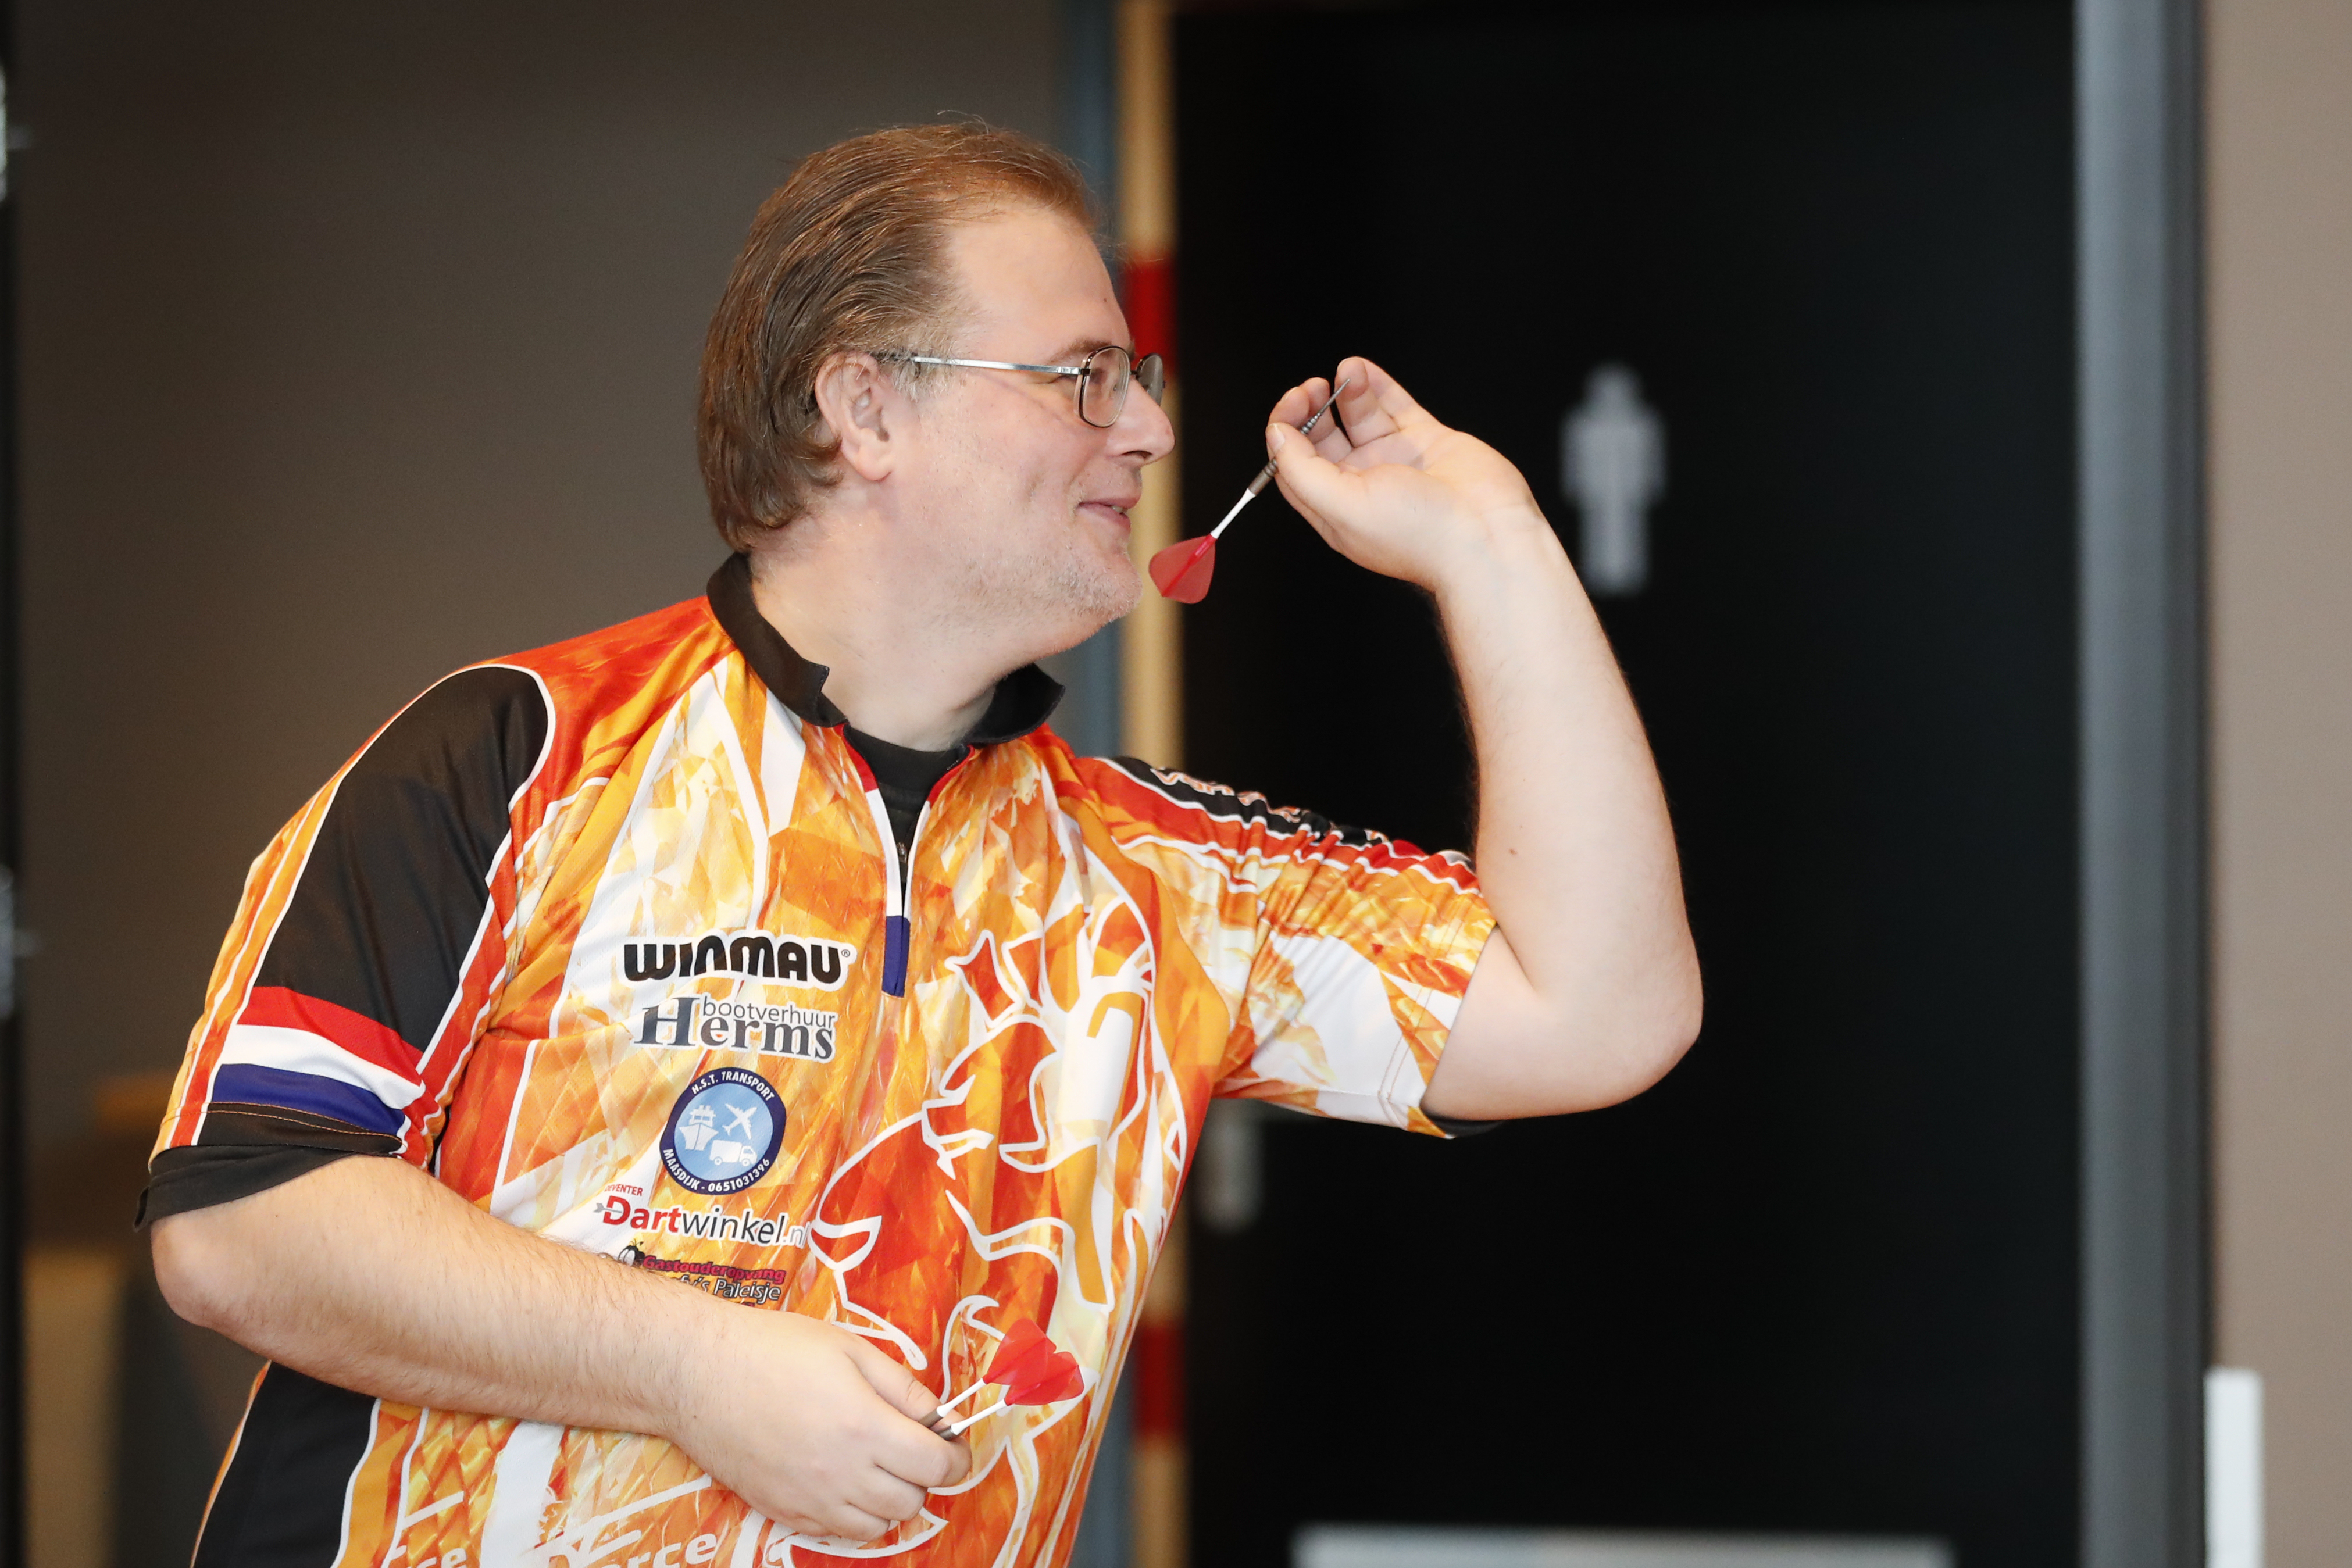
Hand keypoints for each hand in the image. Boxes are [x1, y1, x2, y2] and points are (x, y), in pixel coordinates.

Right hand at [663, 1309, 969, 1540]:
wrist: (699, 1374)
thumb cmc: (774, 1349)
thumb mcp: (850, 1348)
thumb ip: (902, 1387)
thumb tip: (939, 1417)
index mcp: (866, 1427)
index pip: (937, 1467)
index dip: (957, 1457)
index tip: (954, 1445)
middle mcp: (842, 1474)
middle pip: (912, 1502)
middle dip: (923, 1477)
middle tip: (911, 1448)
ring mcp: (810, 1500)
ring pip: (878, 1527)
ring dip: (890, 1501)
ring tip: (877, 1466)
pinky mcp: (783, 1512)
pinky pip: (837, 1533)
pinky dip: (853, 1515)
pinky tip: (842, 1480)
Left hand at [1263, 356, 1547, 593]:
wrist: (1487, 536)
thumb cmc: (1419, 535)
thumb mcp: (1341, 506)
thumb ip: (1300, 470)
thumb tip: (1276, 435)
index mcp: (1336, 507)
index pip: (1294, 465)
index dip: (1285, 431)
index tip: (1292, 406)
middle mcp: (1363, 485)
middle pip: (1322, 438)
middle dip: (1311, 408)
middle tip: (1313, 387)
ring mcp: (1395, 461)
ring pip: (1359, 416)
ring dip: (1347, 389)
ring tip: (1348, 371)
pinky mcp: (1427, 442)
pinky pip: (1396, 406)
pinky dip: (1378, 385)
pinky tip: (1362, 369)